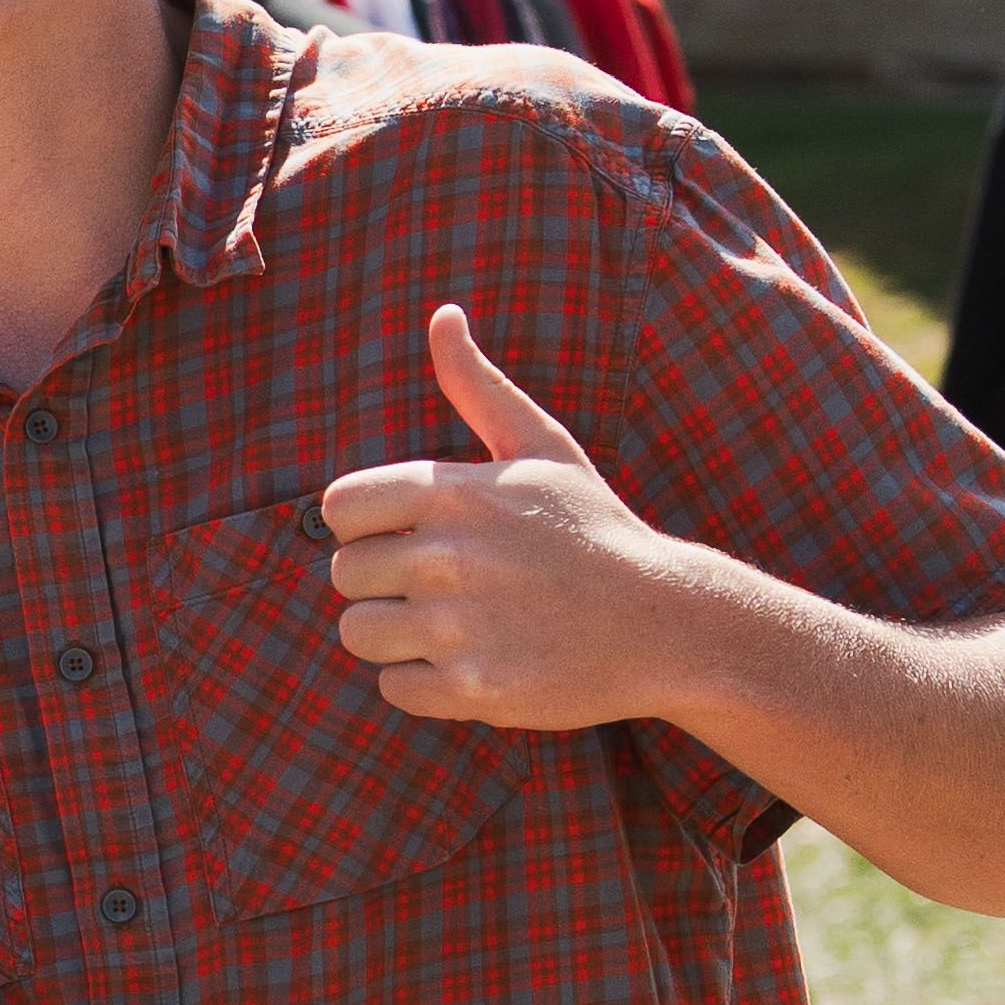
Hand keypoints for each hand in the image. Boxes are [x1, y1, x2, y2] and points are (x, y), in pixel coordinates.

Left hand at [320, 306, 698, 731]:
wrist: (666, 623)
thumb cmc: (594, 530)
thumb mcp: (542, 447)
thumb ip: (478, 386)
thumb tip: (443, 315)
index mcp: (455, 494)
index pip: (339, 507)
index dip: (363, 523)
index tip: (405, 533)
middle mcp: (449, 558)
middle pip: (345, 573)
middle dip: (381, 580)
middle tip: (440, 585)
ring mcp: (460, 627)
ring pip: (358, 633)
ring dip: (394, 634)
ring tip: (449, 625)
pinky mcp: (473, 689)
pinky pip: (395, 688)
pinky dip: (423, 682)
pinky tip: (471, 661)